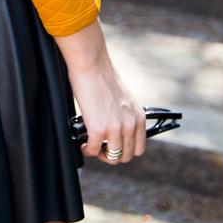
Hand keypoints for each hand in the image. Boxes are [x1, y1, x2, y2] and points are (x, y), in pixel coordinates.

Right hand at [54, 17, 145, 164]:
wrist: (92, 64)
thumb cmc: (103, 77)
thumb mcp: (123, 100)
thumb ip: (124, 116)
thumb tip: (115, 131)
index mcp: (139, 117)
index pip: (139, 149)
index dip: (125, 150)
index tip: (114, 145)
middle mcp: (131, 125)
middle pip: (126, 156)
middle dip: (112, 154)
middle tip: (100, 146)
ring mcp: (116, 129)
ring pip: (112, 158)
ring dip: (100, 154)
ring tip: (91, 145)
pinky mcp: (99, 129)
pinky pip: (94, 150)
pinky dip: (88, 150)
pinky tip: (83, 143)